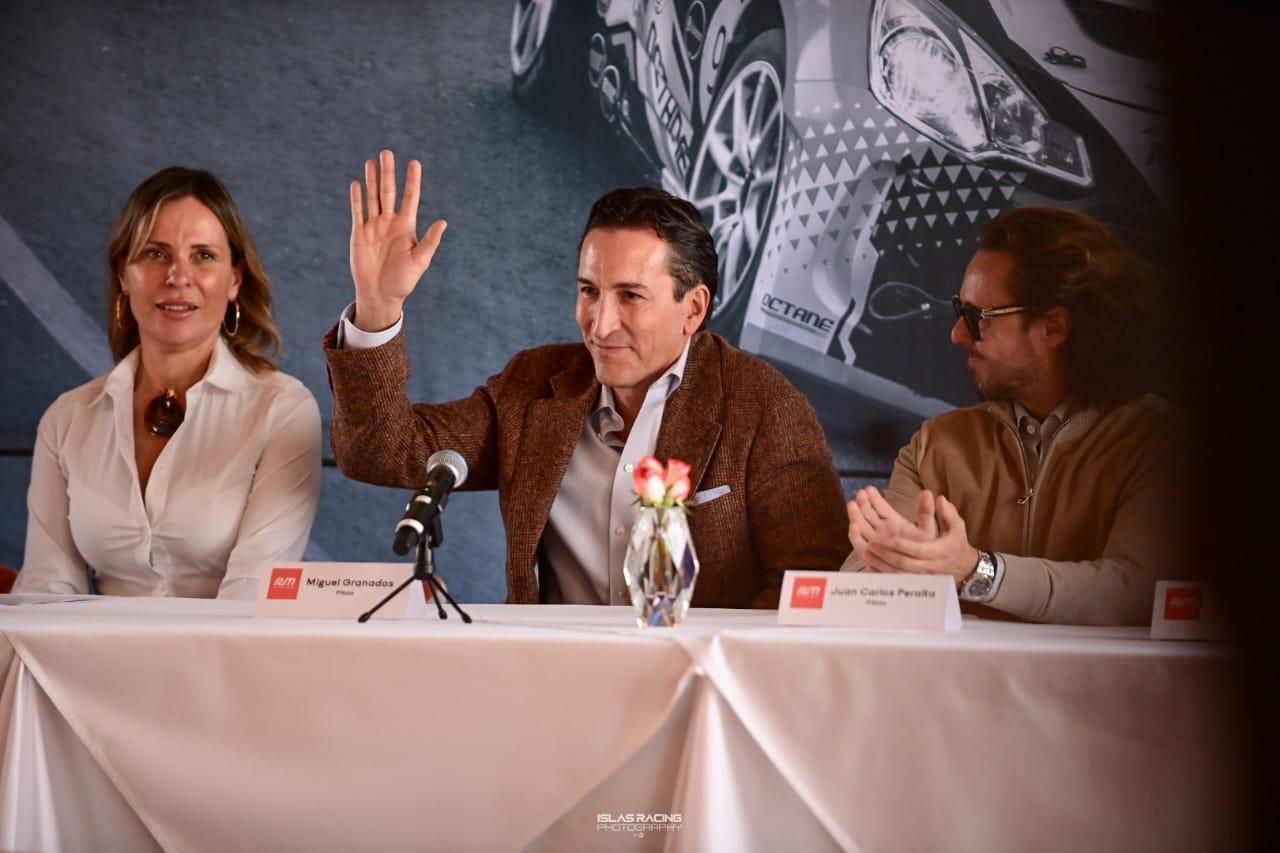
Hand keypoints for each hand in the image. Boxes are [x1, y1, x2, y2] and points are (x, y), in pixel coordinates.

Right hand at [349, 150, 447, 331]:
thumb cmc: (403, 281)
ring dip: (371, 180)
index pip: (410, 199)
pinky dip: (357, 199)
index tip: (415, 163)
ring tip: (371, 161)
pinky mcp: (360, 234)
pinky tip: (357, 184)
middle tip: (387, 152)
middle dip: (388, 173)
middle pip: (389, 192)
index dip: (412, 181)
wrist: (380, 295)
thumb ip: (430, 241)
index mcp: (406, 227)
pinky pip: (358, 213)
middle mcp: (390, 223)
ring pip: (373, 198)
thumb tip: (443, 222)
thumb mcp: (420, 261)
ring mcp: (374, 227)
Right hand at [846, 487, 935, 564]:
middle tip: (860, 494)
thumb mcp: (927, 528)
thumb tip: (928, 492)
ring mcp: (876, 542)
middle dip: (862, 504)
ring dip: (856, 516)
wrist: (921, 571)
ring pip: (861, 527)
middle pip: (868, 515)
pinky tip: (853, 525)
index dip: (874, 498)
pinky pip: (860, 544)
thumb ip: (926, 512)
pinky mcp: (871, 554)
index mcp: (895, 523)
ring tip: (852, 504)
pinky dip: (855, 536)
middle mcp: (883, 531)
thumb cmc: (925, 550)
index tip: (869, 489)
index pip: (881, 507)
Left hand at [863, 494, 979, 582]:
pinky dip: (881, 574)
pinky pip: (894, 580)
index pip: (916, 550)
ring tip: (865, 550)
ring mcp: (919, 577)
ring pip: (896, 573)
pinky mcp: (914, 582)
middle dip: (884, 554)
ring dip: (879, 563)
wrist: (963, 568)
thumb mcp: (958, 527)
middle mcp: (927, 567)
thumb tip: (940, 498)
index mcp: (937, 552)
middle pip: (902, 563)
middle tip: (869, 543)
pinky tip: (868, 565)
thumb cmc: (956, 544)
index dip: (899, 545)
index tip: (885, 537)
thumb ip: (949, 513)